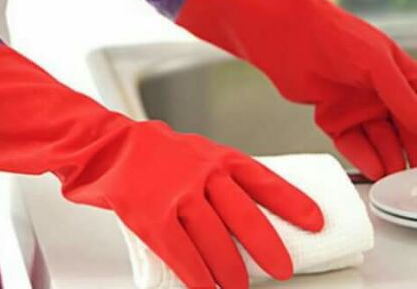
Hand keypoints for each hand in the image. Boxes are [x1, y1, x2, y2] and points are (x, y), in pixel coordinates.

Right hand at [60, 120, 323, 288]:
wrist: (103, 144)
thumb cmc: (146, 149)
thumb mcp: (189, 149)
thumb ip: (213, 173)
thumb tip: (236, 208)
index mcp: (213, 156)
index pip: (262, 179)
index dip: (292, 202)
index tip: (315, 221)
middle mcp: (201, 174)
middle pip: (246, 218)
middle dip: (268, 248)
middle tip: (282, 269)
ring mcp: (178, 195)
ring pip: (217, 243)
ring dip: (232, 273)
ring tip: (237, 287)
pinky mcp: (153, 217)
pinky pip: (184, 256)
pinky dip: (198, 279)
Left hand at [175, 0, 416, 181]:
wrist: (287, 36)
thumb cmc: (336, 36)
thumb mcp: (379, 64)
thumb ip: (404, 97)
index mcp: (399, 74)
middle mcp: (379, 92)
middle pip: (403, 130)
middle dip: (411, 152)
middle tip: (415, 177)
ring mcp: (355, 105)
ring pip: (379, 140)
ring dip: (389, 158)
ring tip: (397, 179)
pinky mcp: (331, 116)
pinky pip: (351, 141)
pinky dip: (363, 155)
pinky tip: (374, 168)